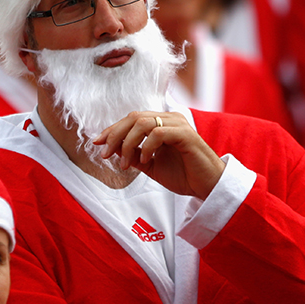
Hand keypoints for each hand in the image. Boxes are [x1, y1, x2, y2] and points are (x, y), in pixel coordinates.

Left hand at [93, 112, 224, 198]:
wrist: (207, 186)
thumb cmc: (183, 175)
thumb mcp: (150, 165)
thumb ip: (133, 154)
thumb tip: (111, 147)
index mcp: (162, 123)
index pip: (131, 119)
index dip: (112, 129)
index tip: (97, 143)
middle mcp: (170, 119)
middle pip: (133, 117)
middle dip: (115, 135)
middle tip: (105, 153)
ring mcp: (178, 124)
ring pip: (143, 122)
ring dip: (128, 143)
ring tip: (126, 163)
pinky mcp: (185, 134)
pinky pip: (158, 133)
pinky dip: (146, 146)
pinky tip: (144, 160)